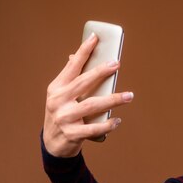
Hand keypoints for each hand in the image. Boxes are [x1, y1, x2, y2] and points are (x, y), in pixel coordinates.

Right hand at [43, 33, 133, 157]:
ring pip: (92, 105)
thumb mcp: (61, 96)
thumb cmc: (62, 115)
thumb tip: (74, 56)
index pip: (71, 66)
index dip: (83, 51)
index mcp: (56, 88)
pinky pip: (94, 128)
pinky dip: (108, 125)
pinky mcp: (72, 134)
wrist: (52, 144)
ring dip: (113, 100)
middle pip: (83, 83)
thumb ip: (70, 80)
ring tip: (129, 96)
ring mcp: (64, 118)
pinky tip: (118, 120)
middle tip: (117, 64)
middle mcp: (58, 101)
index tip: (95, 38)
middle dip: (101, 72)